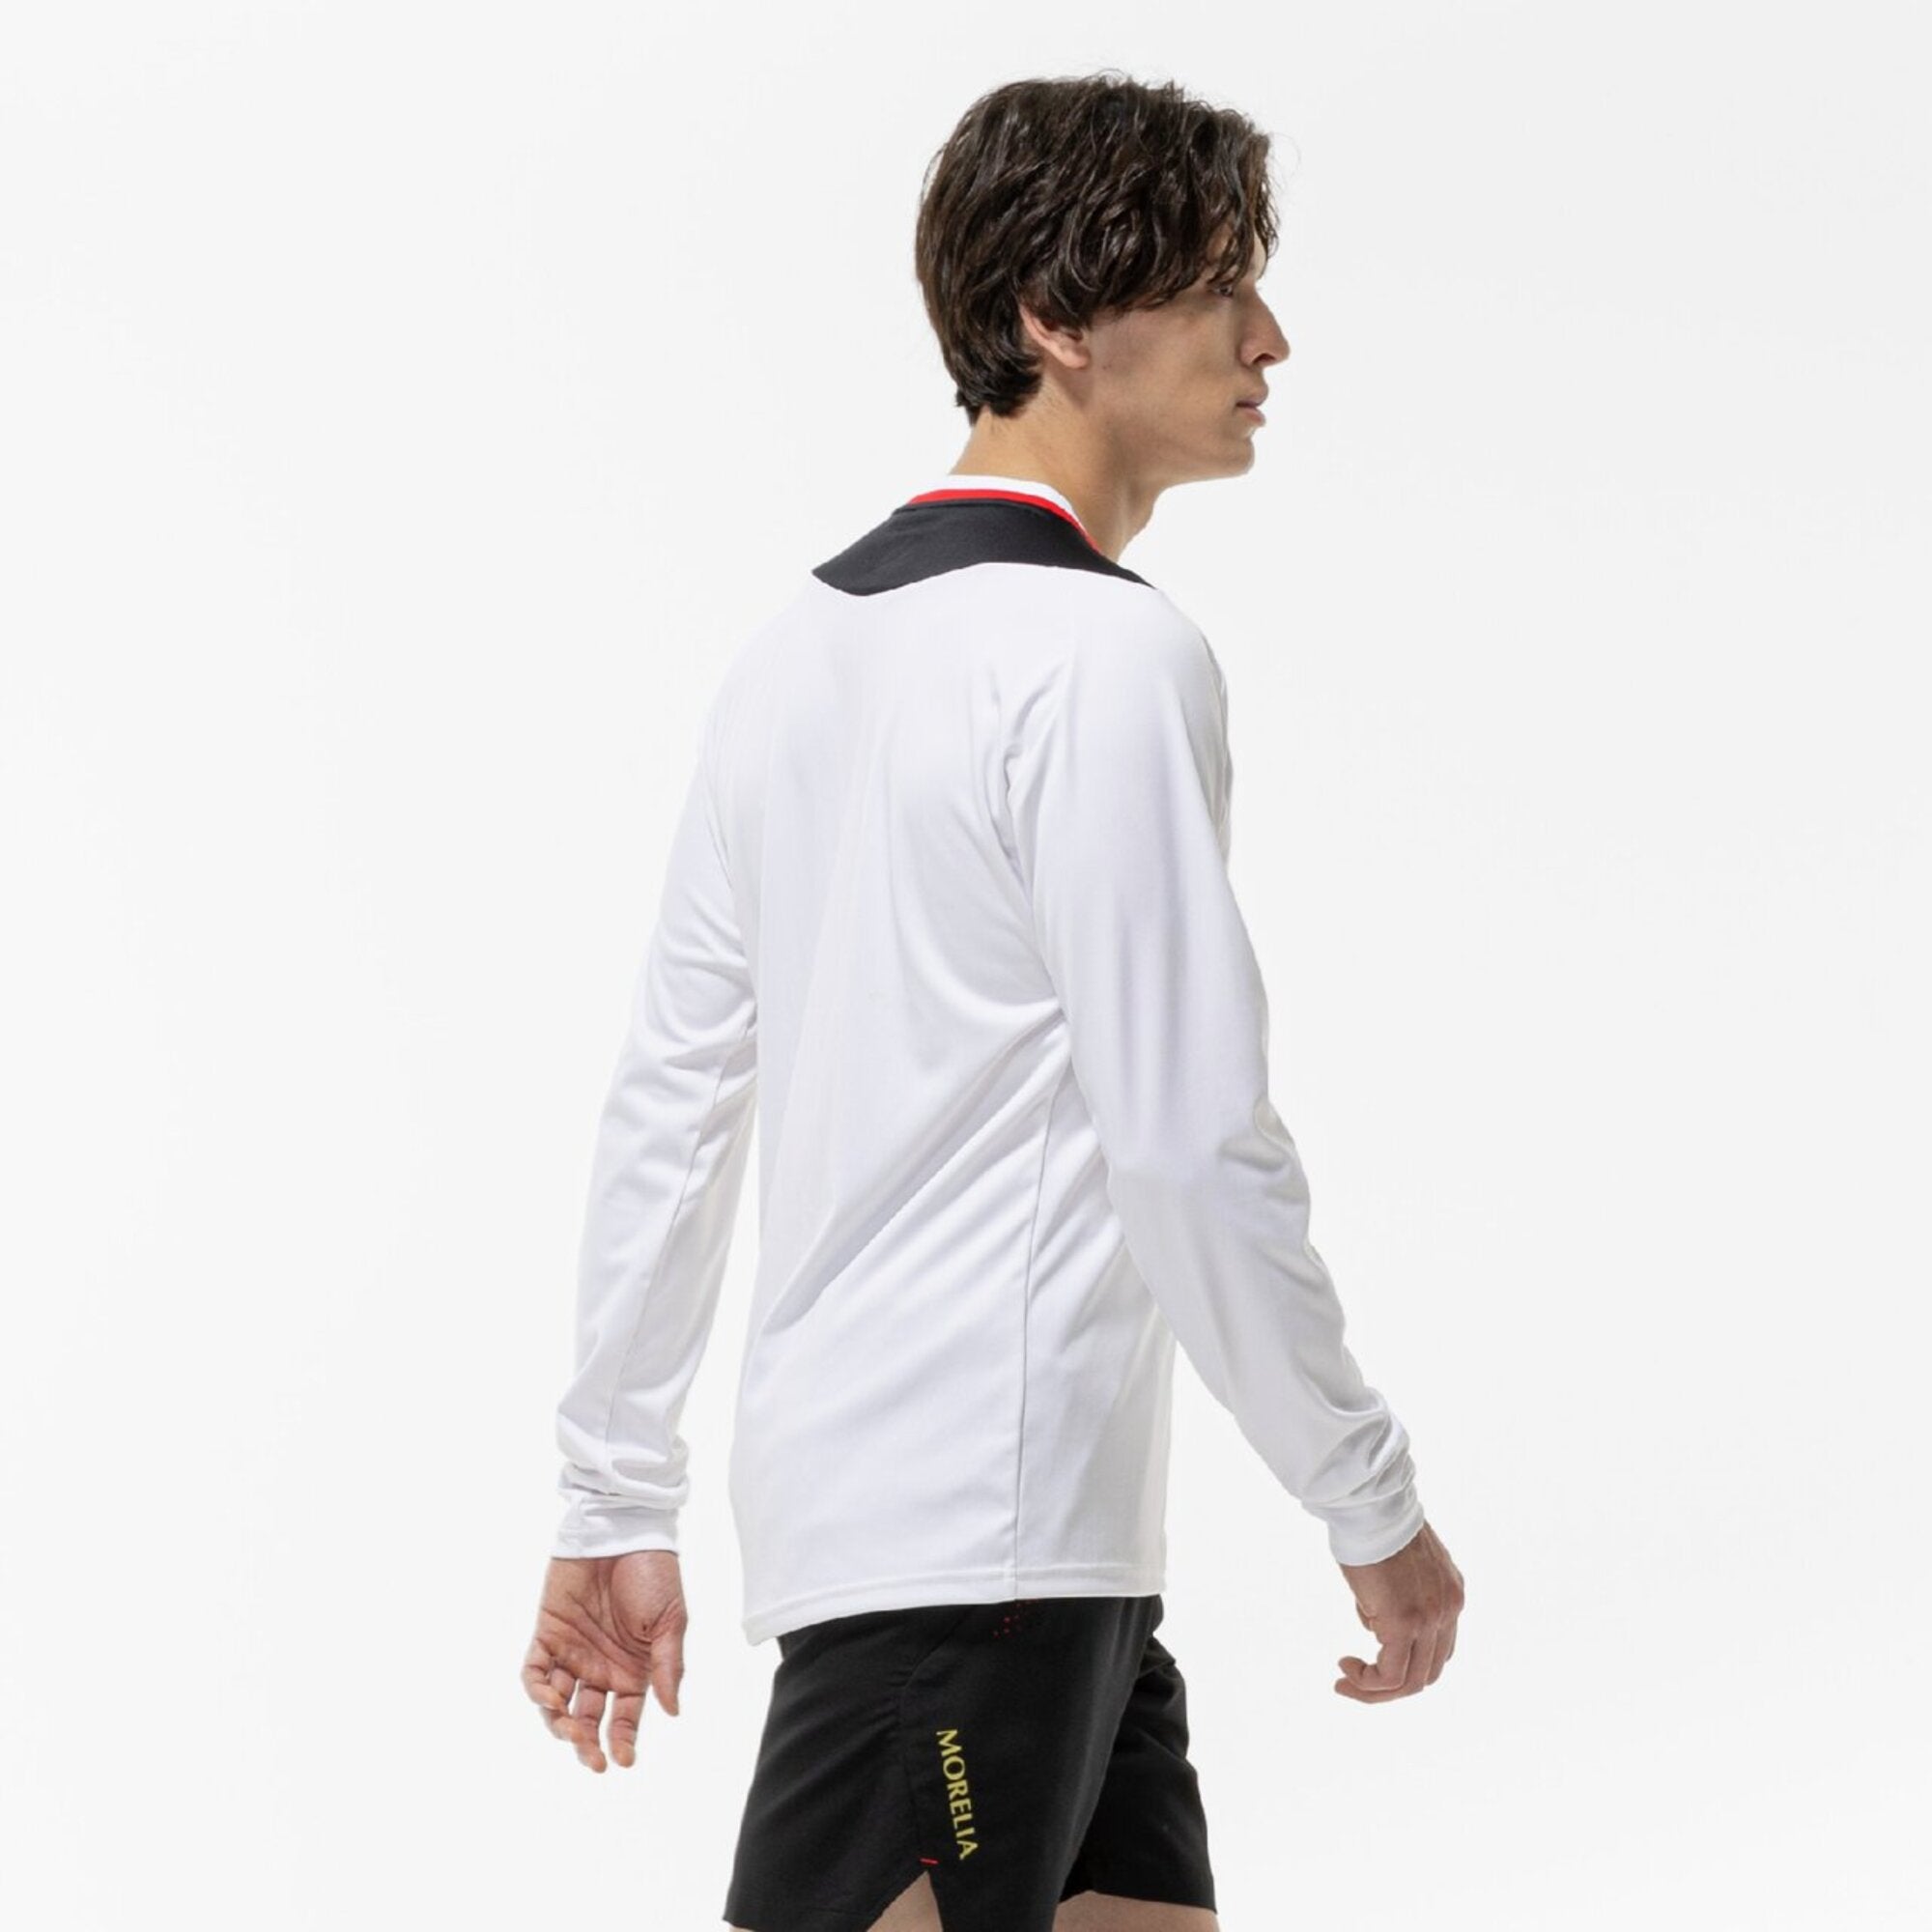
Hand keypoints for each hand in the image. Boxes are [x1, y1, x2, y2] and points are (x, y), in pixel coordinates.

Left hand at [521, 1549, 686, 1770]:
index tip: (623, 1759)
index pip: (624, 1719)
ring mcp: (572, 1652)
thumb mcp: (670, 1621)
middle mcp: (601, 1667)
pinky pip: (534, 1671)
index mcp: (633, 1670)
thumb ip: (668, 1666)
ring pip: (558, 1704)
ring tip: (570, 1729)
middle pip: (589, 1720)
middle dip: (587, 1745)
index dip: (622, 1742)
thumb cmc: (654, 1573)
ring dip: (560, 1724)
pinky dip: (537, 1689)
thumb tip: (673, 1711)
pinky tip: (550, 1697)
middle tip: (591, 1759)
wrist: (624, 1530)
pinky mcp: (547, 1633)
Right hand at [1333, 1517, 1462, 1702]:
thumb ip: (1396, 1595)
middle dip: (1392, 1685)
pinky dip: (1367, 1682)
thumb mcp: (1396, 1565)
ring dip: (1376, 1690)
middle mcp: (1449, 1609)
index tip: (1372, 1657)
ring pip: (1413, 1682)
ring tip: (1345, 1681)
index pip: (1440, 1647)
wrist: (1369, 1504)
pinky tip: (1346, 1667)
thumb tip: (1376, 1622)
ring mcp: (1430, 1618)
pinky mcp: (1405, 1622)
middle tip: (1357, 1679)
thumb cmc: (1372, 1523)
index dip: (1407, 1661)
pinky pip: (1391, 1675)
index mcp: (1450, 1592)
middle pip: (1430, 1671)